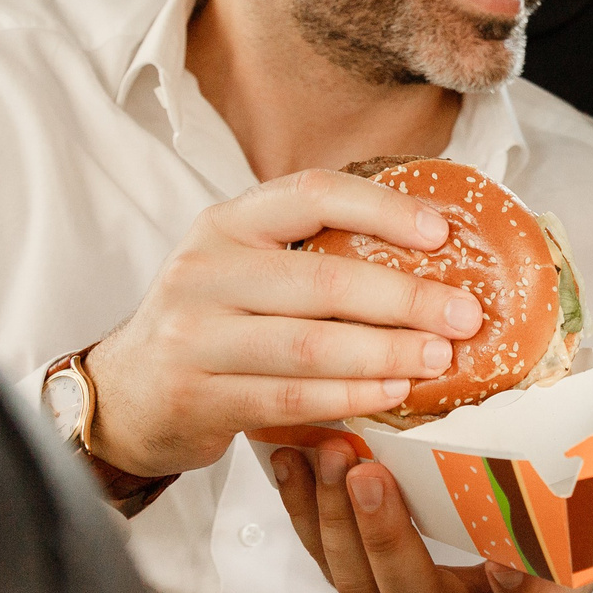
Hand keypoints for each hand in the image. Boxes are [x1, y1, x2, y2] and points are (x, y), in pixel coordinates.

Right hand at [85, 169, 487, 476]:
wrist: (128, 392)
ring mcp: (194, 336)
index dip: (382, 208)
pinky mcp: (198, 395)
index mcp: (227, 224)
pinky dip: (349, 396)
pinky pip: (289, 397)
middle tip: (464, 316)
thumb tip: (433, 249)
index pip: (312, 194)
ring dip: (386, 352)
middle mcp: (205, 271)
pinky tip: (392, 393)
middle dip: (405, 298)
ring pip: (310, 344)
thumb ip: (314, 251)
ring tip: (439, 358)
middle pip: (324, 279)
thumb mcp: (246, 266)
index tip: (441, 233)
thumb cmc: (214, 322)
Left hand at [272, 442, 588, 592]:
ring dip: (333, 515)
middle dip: (385, 536)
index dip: (518, 588)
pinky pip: (327, 561)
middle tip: (368, 473)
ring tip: (326, 453)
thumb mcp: (576, 580)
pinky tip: (290, 463)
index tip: (512, 560)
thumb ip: (580, 527)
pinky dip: (304, 511)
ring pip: (354, 580)